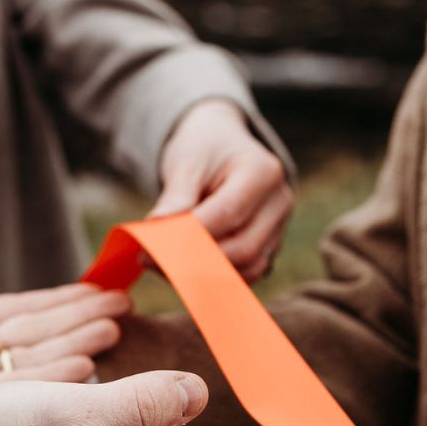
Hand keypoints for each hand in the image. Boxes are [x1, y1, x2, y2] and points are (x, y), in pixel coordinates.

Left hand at [0, 260, 130, 425]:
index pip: (21, 311)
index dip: (60, 299)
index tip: (98, 286)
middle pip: (38, 332)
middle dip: (80, 318)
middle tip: (123, 303)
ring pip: (37, 359)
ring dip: (76, 343)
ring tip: (113, 325)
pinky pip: (17, 388)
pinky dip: (51, 378)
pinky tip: (83, 364)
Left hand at [154, 99, 293, 281]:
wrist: (221, 146)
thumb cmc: (203, 149)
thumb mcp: (186, 162)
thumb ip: (176, 197)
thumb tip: (156, 230)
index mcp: (263, 172)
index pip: (227, 215)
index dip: (187, 238)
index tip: (148, 250)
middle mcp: (279, 203)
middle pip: (241, 248)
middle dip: (193, 262)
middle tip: (149, 262)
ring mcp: (278, 228)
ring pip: (246, 269)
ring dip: (202, 276)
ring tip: (162, 265)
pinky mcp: (267, 248)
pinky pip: (244, 275)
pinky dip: (213, 280)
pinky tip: (180, 272)